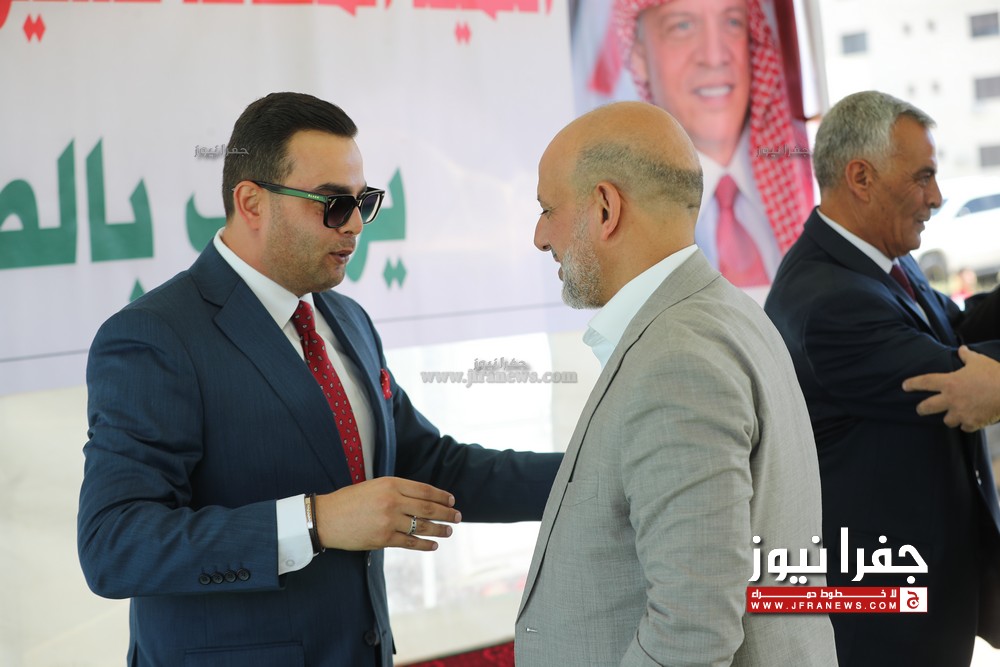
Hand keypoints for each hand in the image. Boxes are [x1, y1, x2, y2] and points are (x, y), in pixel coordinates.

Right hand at [313, 477, 461, 551]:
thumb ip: (395, 490)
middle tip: (458, 517)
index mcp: (390, 483)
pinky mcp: (383, 538)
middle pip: (427, 507)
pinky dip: (424, 544)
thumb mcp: (373, 486)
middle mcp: (392, 500)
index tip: (451, 500)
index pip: (423, 489)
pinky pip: (410, 542)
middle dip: (446, 513)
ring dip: (439, 529)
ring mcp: (388, 520)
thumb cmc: (349, 501)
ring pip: (422, 526)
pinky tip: (433, 544)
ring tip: (449, 531)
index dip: (441, 496)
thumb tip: (420, 499)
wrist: (326, 518)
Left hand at [902, 346, 999, 431]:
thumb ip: (967, 356)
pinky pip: (964, 427)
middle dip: (921, 409)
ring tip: (954, 414)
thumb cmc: (995, 374)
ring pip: (946, 420)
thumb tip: (962, 349)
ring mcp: (961, 413)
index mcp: (950, 382)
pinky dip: (967, 424)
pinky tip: (970, 420)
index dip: (912, 384)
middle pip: (926, 407)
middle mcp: (951, 399)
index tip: (904, 386)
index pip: (924, 382)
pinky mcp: (972, 423)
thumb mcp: (979, 361)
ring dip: (949, 417)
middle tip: (920, 409)